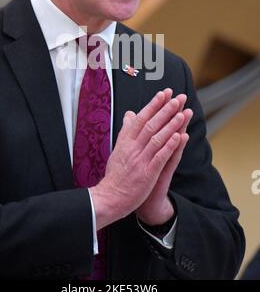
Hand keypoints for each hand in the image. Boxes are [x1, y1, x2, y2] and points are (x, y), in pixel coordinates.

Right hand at [90, 89, 191, 229]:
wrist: (110, 198)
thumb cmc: (116, 174)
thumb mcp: (118, 149)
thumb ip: (126, 131)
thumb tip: (130, 114)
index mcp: (126, 141)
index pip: (141, 119)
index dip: (153, 105)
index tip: (164, 94)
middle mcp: (132, 148)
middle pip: (150, 124)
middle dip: (165, 110)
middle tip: (177, 98)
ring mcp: (140, 160)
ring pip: (157, 138)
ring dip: (171, 125)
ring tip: (182, 113)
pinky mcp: (147, 174)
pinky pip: (160, 157)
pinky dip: (169, 146)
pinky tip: (179, 137)